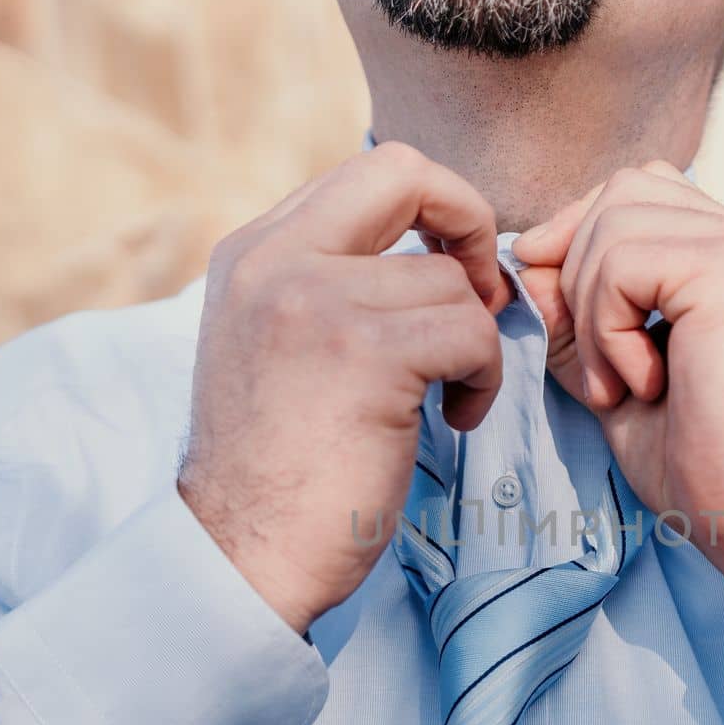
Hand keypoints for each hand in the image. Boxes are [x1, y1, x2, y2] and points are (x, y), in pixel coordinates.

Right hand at [179, 142, 512, 632]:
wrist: (241, 554)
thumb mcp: (274, 345)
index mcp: (254, 252)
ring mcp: (317, 301)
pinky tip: (453, 422)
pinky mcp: (368, 355)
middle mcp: (276, 260)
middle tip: (480, 296)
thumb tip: (423, 254)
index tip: (451, 268)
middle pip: (408, 175)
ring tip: (446, 400)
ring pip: (451, 282)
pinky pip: (472, 335)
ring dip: (473, 345)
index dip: (433, 207)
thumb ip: (326, 284)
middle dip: (470, 225)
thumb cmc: (275, 468)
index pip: (369, 171)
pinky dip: (482, 381)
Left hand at [512, 163, 723, 623]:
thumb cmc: (705, 467)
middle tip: (594, 365)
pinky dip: (605, 330)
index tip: (561, 315)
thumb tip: (527, 264)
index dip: (581, 238)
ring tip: (618, 385)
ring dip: (590, 311)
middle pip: (624, 189)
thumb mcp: (617, 380)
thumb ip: (578, 319)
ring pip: (614, 222)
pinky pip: (621, 263)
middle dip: (576, 269)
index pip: (641, 192)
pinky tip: (640, 386)